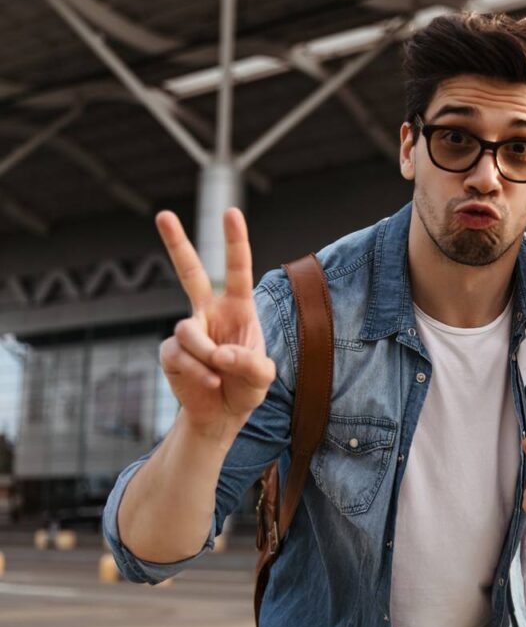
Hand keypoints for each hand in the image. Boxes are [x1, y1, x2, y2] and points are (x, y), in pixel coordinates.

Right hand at [156, 209, 274, 440]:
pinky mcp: (170, 351)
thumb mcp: (262, 377)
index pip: (237, 270)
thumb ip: (250, 363)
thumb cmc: (246, 387)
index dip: (235, 242)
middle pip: (190, 272)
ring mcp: (188, 330)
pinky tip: (209, 384)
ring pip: (189, 331)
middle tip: (163, 214)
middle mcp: (209, 312)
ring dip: (207, 357)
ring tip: (220, 376)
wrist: (221, 414)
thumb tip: (220, 352)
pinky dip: (198, 373)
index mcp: (238, 308)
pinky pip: (180, 356)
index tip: (230, 212)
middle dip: (176, 243)